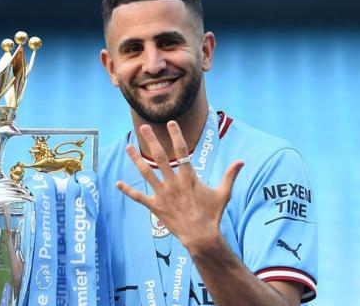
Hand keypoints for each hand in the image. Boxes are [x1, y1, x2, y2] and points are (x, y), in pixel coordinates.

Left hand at [116, 121, 243, 249]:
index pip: (182, 151)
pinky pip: (139, 197)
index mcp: (189, 177)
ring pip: (146, 173)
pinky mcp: (155, 206)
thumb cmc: (212, 215)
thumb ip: (230, 175)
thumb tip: (241, 161)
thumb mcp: (223, 193)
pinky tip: (117, 183)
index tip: (170, 123)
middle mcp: (173, 183)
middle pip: (160, 157)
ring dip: (136, 160)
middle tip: (144, 127)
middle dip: (152, 140)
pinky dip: (128, 190)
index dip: (176, 135)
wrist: (201, 237)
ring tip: (128, 148)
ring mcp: (163, 194)